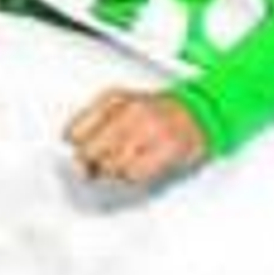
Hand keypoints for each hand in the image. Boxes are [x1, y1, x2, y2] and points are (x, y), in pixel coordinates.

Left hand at [65, 88, 209, 184]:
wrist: (199, 112)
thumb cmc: (158, 112)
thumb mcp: (121, 106)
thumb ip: (94, 126)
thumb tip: (78, 158)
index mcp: (114, 98)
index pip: (74, 132)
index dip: (78, 147)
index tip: (82, 150)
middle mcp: (130, 111)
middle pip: (89, 152)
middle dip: (93, 162)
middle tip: (103, 162)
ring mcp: (149, 130)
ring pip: (111, 165)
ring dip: (116, 170)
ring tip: (130, 160)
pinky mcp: (167, 148)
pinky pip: (135, 174)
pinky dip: (134, 176)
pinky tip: (142, 165)